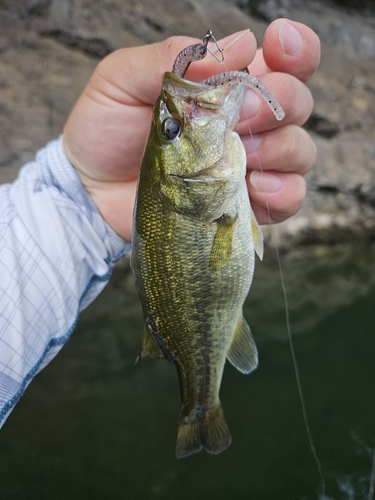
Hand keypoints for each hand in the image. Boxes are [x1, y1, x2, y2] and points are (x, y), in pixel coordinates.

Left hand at [63, 20, 319, 240]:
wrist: (92, 191)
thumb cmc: (105, 130)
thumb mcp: (123, 80)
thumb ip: (173, 57)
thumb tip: (239, 45)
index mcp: (223, 85)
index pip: (281, 59)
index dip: (294, 49)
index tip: (276, 45)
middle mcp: (246, 123)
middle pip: (298, 102)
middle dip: (280, 102)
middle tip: (238, 116)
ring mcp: (248, 165)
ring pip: (300, 150)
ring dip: (279, 148)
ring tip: (239, 156)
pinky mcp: (244, 205)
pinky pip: (290, 198)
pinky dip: (282, 191)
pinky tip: (252, 187)